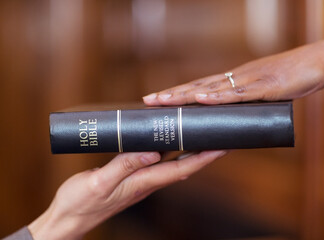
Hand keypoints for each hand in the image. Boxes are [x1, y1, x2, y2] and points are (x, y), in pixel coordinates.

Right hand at [28, 151, 225, 239]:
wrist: (69, 219)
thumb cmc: (81, 203)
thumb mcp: (99, 183)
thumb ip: (124, 166)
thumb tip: (152, 152)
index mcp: (142, 182)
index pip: (181, 168)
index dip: (204, 158)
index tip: (222, 147)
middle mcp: (146, 182)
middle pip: (183, 166)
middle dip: (204, 153)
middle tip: (221, 138)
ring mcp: (140, 181)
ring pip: (172, 163)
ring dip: (190, 151)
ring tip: (202, 137)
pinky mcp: (132, 178)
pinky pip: (157, 162)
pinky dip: (169, 151)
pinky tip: (170, 144)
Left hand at [143, 37, 323, 105]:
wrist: (316, 63)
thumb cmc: (290, 79)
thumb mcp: (263, 96)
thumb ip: (248, 106)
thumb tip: (234, 119)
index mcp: (233, 81)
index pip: (200, 88)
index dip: (178, 94)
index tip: (158, 100)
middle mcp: (234, 79)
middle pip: (197, 87)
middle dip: (172, 95)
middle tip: (148, 101)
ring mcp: (247, 82)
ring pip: (210, 89)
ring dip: (186, 95)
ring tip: (163, 100)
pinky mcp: (263, 87)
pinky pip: (236, 93)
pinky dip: (218, 97)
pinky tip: (201, 99)